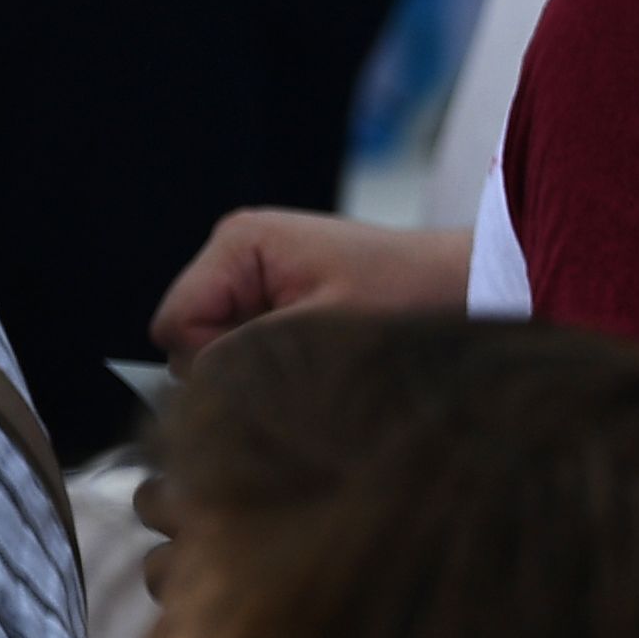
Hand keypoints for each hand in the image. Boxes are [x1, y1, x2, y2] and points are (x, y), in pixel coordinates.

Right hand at [146, 210, 475, 366]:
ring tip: (319, 359)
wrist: (464, 287)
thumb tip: (201, 393)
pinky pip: (248, 352)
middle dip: (237, 368)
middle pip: (188, 343)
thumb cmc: (409, 298)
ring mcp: (254, 280)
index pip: (174, 326)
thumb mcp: (324, 330)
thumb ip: (252, 357)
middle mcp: (236, 256)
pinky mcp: (277, 304)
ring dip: (260, 370)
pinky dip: (277, 366)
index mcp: (237, 244)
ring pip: (217, 354)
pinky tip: (321, 359)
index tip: (276, 365)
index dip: (214, 362)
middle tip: (304, 366)